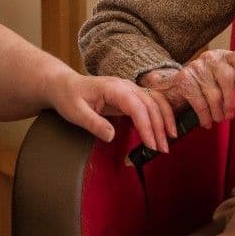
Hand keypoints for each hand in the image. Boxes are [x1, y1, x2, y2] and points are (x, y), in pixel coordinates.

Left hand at [48, 70, 177, 151]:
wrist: (65, 85)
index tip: (151, 145)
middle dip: (160, 126)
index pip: (137, 107)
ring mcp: (130, 89)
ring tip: (169, 140)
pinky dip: (161, 114)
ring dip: (165, 119)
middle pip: (151, 103)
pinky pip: (151, 102)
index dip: (146, 126)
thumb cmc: (69, 97)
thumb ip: (93, 123)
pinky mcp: (131, 95)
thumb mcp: (75, 112)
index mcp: (114, 88)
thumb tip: (111, 136)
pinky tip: (164, 128)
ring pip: (156, 101)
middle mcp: (126, 85)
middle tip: (163, 150)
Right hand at [139, 49, 234, 128]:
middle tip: (230, 114)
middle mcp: (211, 58)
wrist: (174, 86)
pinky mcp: (184, 79)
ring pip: (214, 94)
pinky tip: (207, 122)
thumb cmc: (206, 85)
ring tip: (219, 119)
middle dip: (231, 101)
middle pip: (227, 78)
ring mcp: (196, 67)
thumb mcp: (223, 82)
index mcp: (225, 57)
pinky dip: (205, 116)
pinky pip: (200, 102)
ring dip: (218, 112)